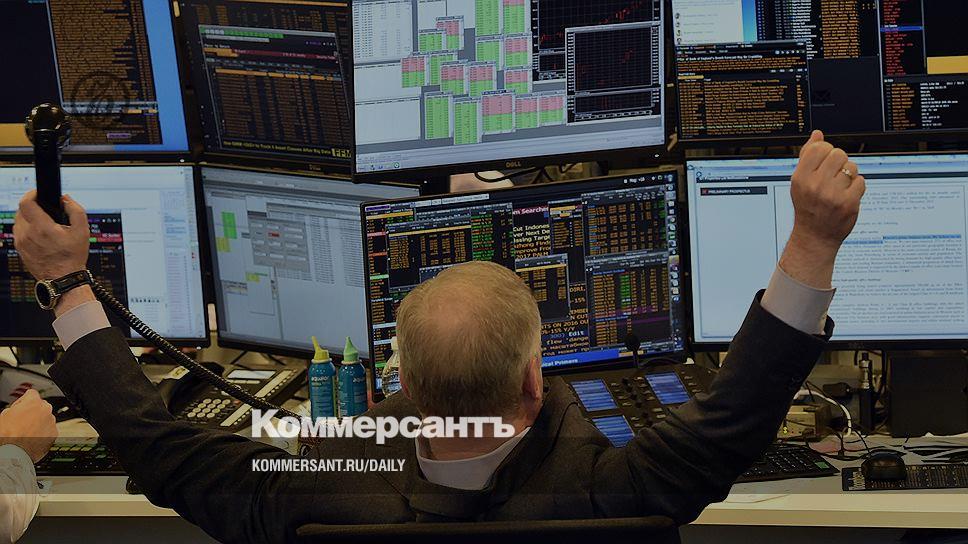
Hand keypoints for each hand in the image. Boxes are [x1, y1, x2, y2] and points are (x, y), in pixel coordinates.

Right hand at [0, 389, 57, 462]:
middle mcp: (46, 410)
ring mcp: (51, 422)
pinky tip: (31, 438)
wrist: (13, 452)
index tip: (21, 406)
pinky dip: (43, 433)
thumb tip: (19, 408)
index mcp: (34, 402)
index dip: (24, 400)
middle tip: (22, 421)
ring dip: (38, 423)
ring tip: (26, 432)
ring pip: (45, 419)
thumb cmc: (7, 434)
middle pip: (40, 406)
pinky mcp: (54, 434)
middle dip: (33, 412)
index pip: (31, 393)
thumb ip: (16, 407)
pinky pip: (49, 430)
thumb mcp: (5, 414)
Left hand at [14, 190, 89, 280]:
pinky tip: (38, 233)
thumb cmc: (72, 257)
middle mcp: (27, 234)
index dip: (31, 194)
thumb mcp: (82, 231)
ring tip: (42, 222)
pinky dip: (26, 228)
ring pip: (18, 221)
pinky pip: (18, 232)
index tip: (38, 193)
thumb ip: (75, 210)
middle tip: (43, 208)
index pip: (26, 202)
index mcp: (42, 228)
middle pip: (20, 210)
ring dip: (27, 217)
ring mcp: (21, 242)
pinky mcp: (19, 249)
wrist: (63, 279)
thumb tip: (66, 199)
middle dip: (31, 206)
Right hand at [780, 131, 865, 288]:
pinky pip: (861, 181)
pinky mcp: (848, 203)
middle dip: (840, 162)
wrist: (814, 236)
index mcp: (800, 178)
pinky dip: (856, 187)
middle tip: (834, 175)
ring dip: (849, 175)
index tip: (823, 163)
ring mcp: (832, 195)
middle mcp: (815, 185)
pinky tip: (846, 196)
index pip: (819, 148)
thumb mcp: (800, 182)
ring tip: (840, 187)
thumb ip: (808, 156)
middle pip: (839, 154)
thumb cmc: (807, 207)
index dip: (825, 151)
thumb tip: (817, 134)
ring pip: (852, 167)